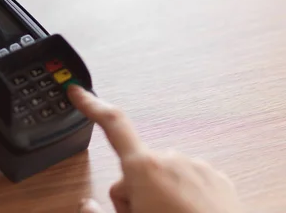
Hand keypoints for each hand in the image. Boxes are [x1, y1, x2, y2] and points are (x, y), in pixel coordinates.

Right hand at [67, 86, 244, 212]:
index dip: (91, 105)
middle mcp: (170, 158)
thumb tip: (86, 205)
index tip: (77, 91)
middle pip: (135, 166)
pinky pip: (189, 180)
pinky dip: (185, 196)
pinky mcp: (216, 178)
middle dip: (134, 189)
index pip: (112, 124)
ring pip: (163, 175)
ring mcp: (195, 167)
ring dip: (160, 194)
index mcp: (143, 168)